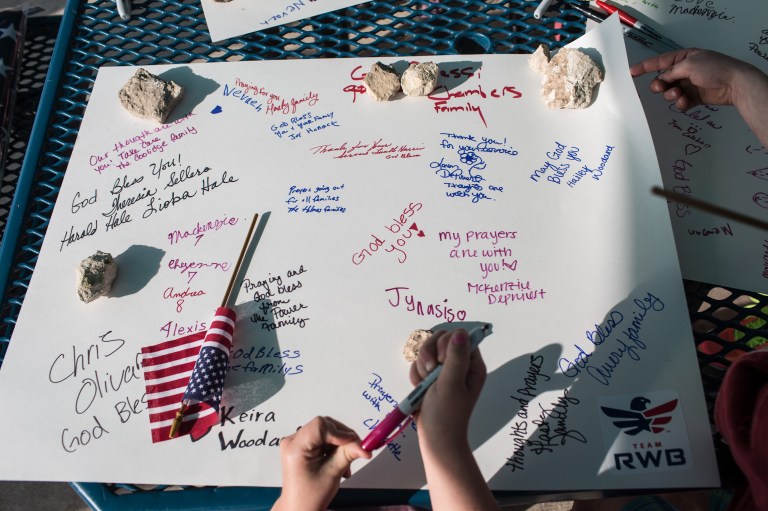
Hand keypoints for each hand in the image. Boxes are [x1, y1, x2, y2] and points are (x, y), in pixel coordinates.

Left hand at [272, 416, 370, 510]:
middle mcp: (292, 441)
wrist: (299, 508)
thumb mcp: (332, 474)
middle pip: (324, 426)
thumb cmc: (310, 496)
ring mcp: (296, 443)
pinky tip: (338, 462)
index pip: (320, 426)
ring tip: (345, 465)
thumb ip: (348, 455)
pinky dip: (334, 448)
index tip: (354, 444)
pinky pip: (322, 438)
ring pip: (326, 432)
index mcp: (295, 448)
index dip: (339, 432)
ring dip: (340, 445)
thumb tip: (364, 446)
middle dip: (342, 439)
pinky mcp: (302, 446)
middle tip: (356, 451)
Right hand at [409, 329, 497, 510]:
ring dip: (421, 366)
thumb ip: (455, 357)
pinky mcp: (430, 376)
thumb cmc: (446, 413)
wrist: (434, 437)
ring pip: (426, 350)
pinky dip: (416, 375)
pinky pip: (418, 363)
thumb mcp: (451, 384)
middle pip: (440, 338)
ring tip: (425, 384)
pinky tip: (420, 389)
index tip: (440, 361)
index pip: (459, 336)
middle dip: (429, 354)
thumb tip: (460, 332)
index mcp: (472, 365)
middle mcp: (459, 364)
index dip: (445, 344)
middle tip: (431, 372)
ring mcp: (444, 370)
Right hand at [630, 48, 751, 109]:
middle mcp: (684, 71)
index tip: (631, 73)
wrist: (734, 84)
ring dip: (671, 95)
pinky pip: (680, 102)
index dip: (644, 67)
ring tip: (679, 95)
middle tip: (661, 88)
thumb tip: (661, 80)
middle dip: (660, 85)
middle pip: (662, 80)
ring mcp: (688, 85)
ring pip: (669, 93)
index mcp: (683, 58)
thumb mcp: (689, 65)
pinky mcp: (693, 97)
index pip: (659, 62)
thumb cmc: (713, 68)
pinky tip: (685, 102)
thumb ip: (671, 72)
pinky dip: (680, 103)